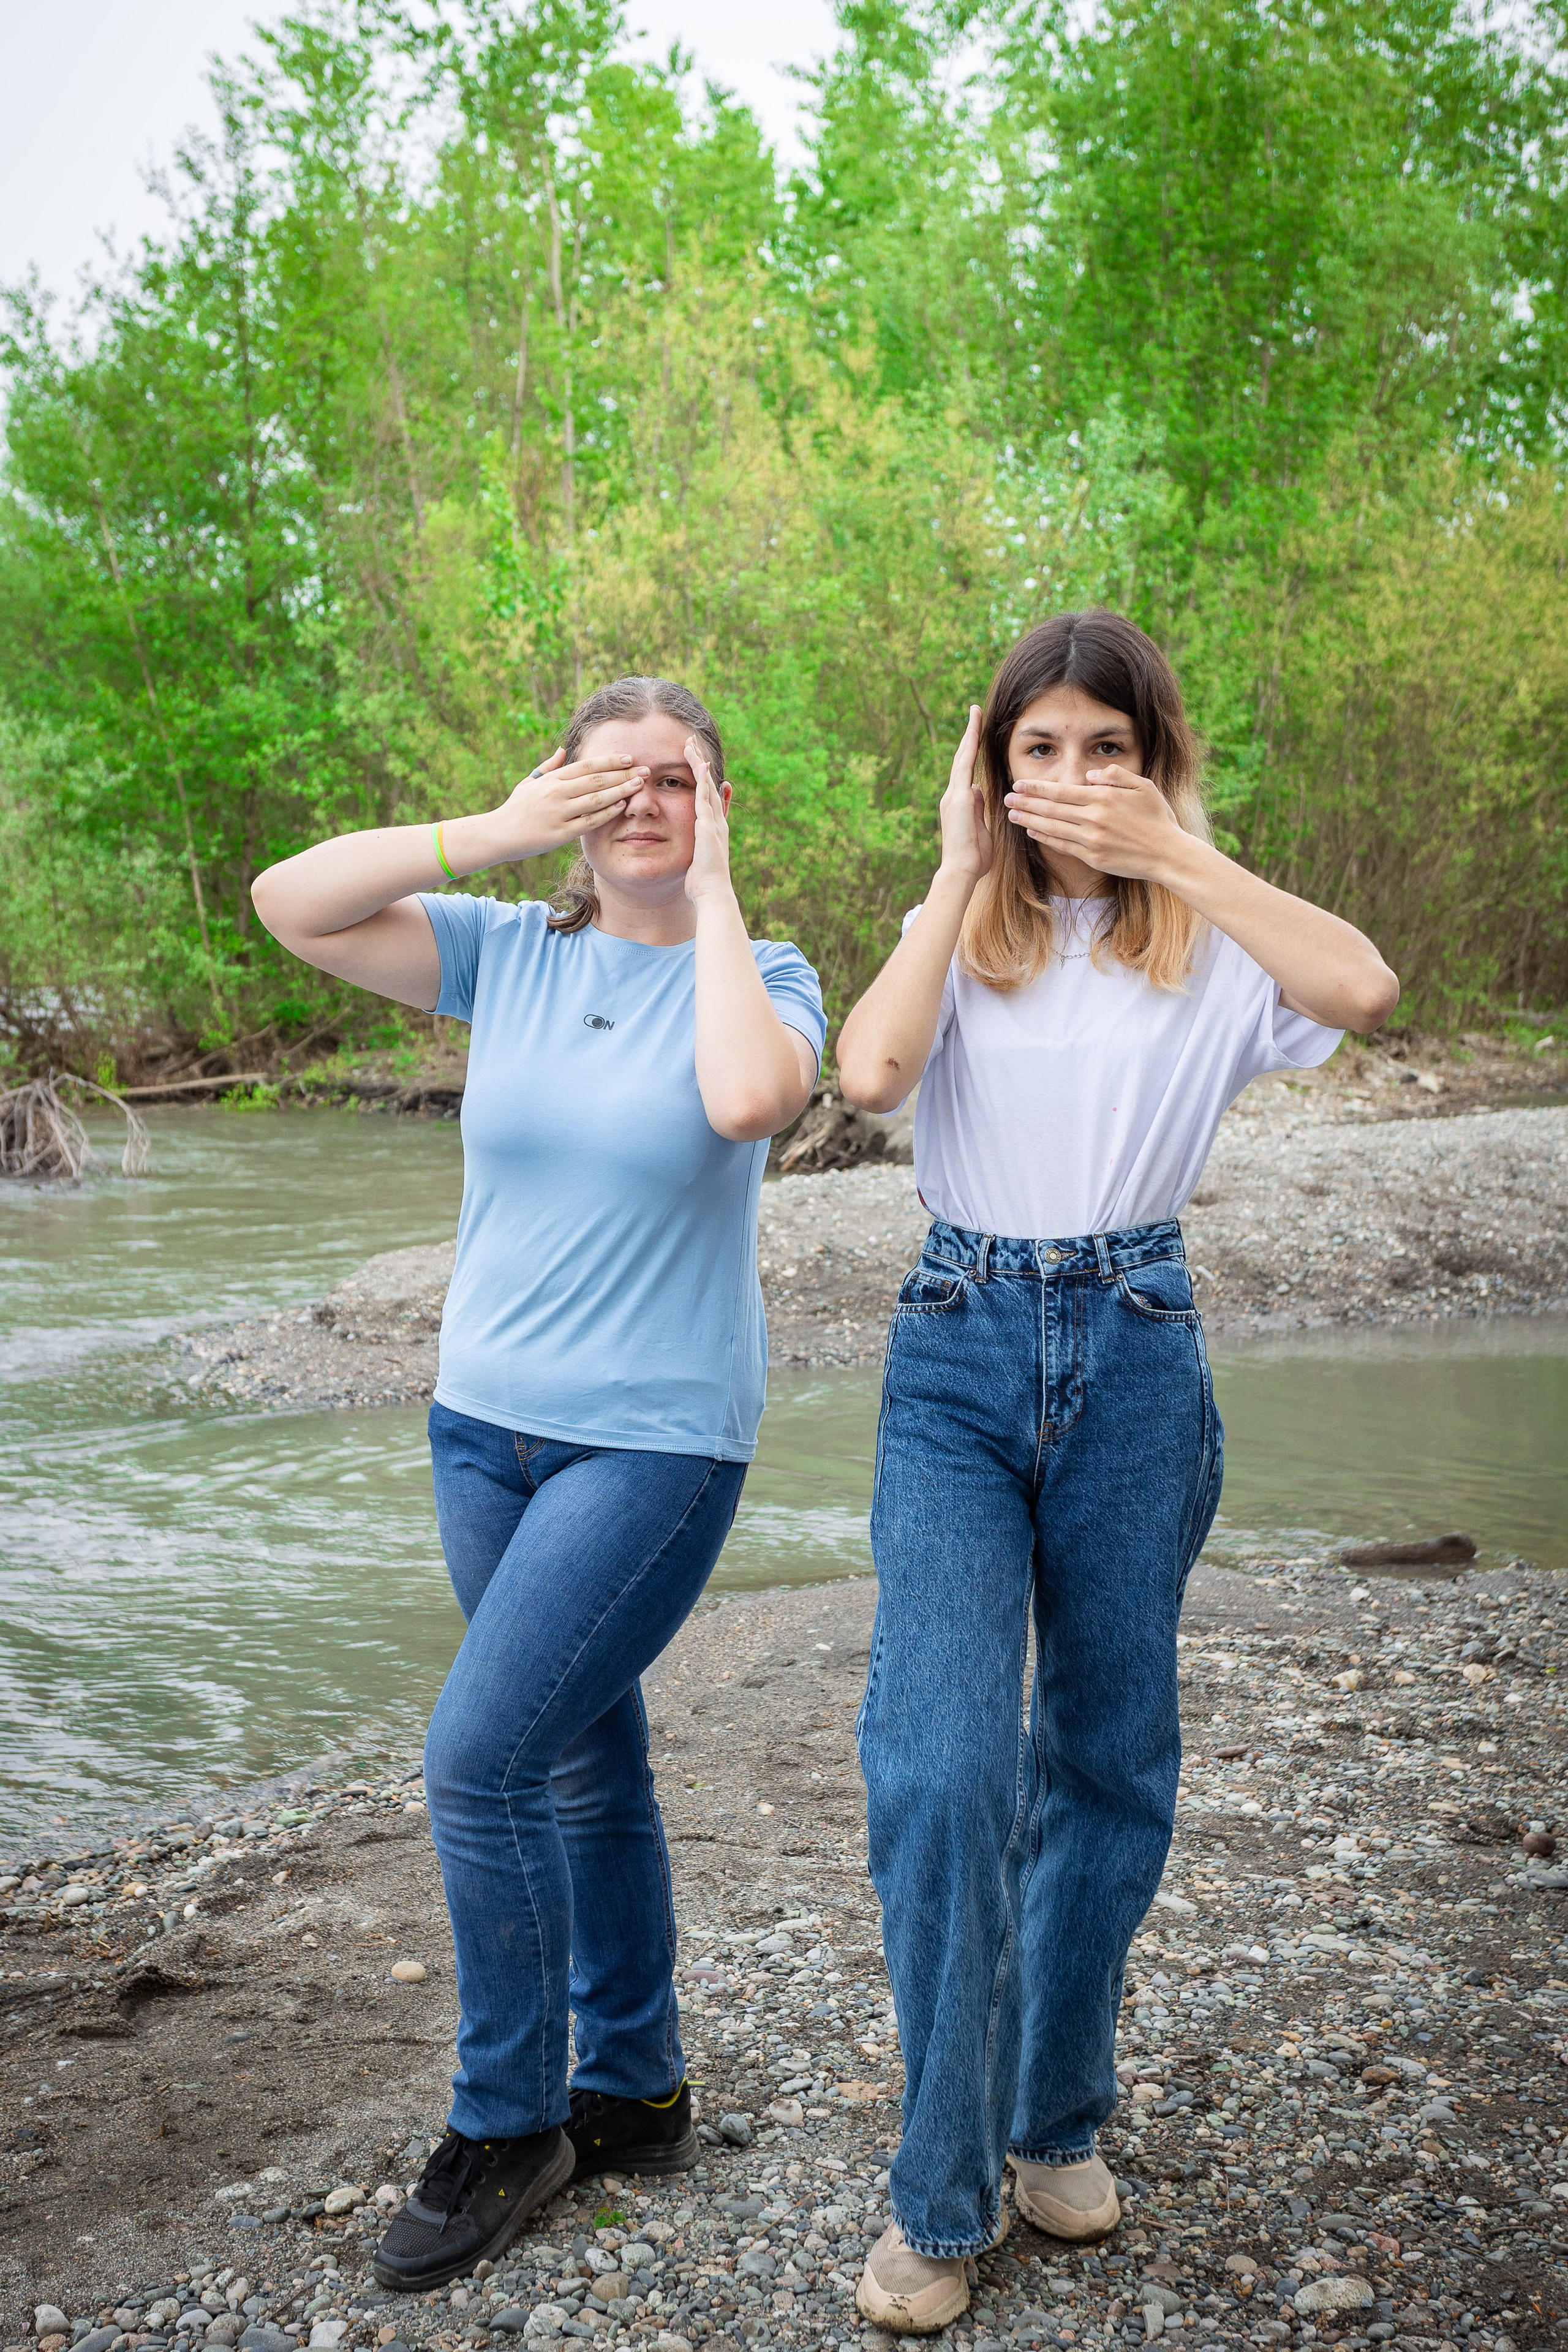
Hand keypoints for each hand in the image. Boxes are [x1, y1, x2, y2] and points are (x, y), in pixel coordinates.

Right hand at [492, 747, 646, 860]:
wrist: (499, 834)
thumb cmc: (516, 808)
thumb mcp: (530, 782)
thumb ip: (549, 766)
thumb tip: (564, 749)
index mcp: (552, 780)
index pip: (586, 766)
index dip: (609, 761)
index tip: (629, 758)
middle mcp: (556, 793)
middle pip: (596, 780)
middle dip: (623, 774)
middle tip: (644, 770)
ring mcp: (559, 813)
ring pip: (596, 799)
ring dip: (620, 791)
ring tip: (639, 785)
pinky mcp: (560, 834)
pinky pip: (589, 821)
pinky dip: (606, 813)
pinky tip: (622, 806)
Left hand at [684, 736, 735, 905]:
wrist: (712, 893)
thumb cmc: (702, 883)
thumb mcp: (697, 860)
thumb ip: (695, 849)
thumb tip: (693, 848)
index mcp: (712, 827)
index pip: (705, 796)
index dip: (699, 777)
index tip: (692, 761)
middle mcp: (716, 821)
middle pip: (708, 784)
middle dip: (700, 763)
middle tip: (691, 742)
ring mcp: (714, 822)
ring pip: (707, 786)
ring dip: (699, 764)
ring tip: (691, 745)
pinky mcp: (708, 826)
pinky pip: (705, 798)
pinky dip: (702, 780)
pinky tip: (699, 765)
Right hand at [936, 706, 992, 885]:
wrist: (961, 871)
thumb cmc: (974, 859)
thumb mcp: (981, 829)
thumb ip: (979, 810)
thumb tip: (979, 794)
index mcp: (960, 804)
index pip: (967, 771)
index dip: (972, 752)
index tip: (976, 734)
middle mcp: (953, 796)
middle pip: (962, 759)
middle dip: (969, 735)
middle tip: (975, 712)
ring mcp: (953, 795)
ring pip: (962, 758)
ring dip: (970, 734)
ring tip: (976, 713)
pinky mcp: (957, 797)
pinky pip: (964, 766)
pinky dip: (969, 748)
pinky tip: (974, 731)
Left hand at [1004, 761, 1183, 882]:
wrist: (1168, 854)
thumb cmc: (1158, 818)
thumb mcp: (1144, 786)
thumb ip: (1116, 776)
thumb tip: (1091, 775)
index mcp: (1104, 798)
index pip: (1062, 791)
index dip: (1037, 788)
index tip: (1019, 784)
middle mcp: (1094, 818)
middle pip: (1051, 809)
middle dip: (1026, 803)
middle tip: (1005, 798)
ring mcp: (1092, 840)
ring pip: (1053, 828)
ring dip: (1029, 820)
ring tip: (1012, 815)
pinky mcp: (1093, 858)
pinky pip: (1063, 846)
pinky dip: (1045, 838)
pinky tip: (1032, 832)